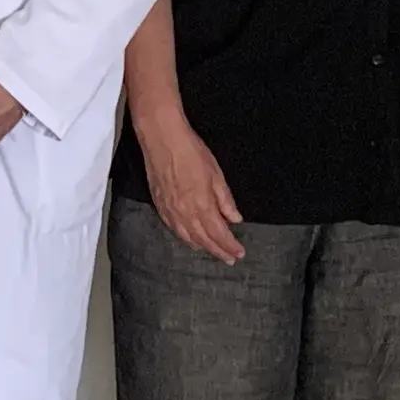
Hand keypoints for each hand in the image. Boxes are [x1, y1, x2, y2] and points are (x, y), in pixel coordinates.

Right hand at [135, 111, 243, 262]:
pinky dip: (184, 238)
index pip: (219, 234)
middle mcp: (186, 213)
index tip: (239, 253)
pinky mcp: (160, 205)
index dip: (230, 246)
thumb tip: (235, 219)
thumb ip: (225, 200)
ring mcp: (171, 211)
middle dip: (218, 251)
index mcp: (202, 205)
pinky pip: (174, 229)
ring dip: (202, 247)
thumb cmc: (191, 152)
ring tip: (213, 251)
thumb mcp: (216, 175)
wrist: (162, 140)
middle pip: (204, 240)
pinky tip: (189, 239)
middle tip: (229, 259)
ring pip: (188, 237)